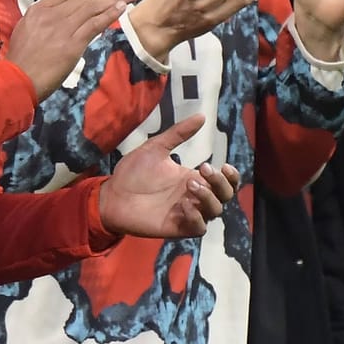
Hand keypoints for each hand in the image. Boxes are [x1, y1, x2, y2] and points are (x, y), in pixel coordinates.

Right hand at [7, 0, 136, 98]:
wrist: (16, 81)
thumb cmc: (22, 61)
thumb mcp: (28, 31)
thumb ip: (46, 20)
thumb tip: (66, 16)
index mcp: (39, 9)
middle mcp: (50, 14)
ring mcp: (61, 28)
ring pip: (92, 6)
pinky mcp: (71, 44)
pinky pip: (94, 24)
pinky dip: (110, 14)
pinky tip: (121, 9)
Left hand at [98, 114, 241, 237]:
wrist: (112, 195)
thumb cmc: (132, 173)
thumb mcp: (156, 148)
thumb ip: (178, 133)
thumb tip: (202, 116)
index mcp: (192, 178)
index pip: (224, 182)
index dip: (231, 177)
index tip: (224, 165)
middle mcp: (194, 197)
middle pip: (225, 195)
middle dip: (221, 183)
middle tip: (203, 169)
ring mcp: (187, 213)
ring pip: (215, 211)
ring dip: (209, 197)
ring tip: (190, 184)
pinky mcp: (177, 227)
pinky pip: (199, 227)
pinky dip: (197, 217)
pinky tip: (184, 205)